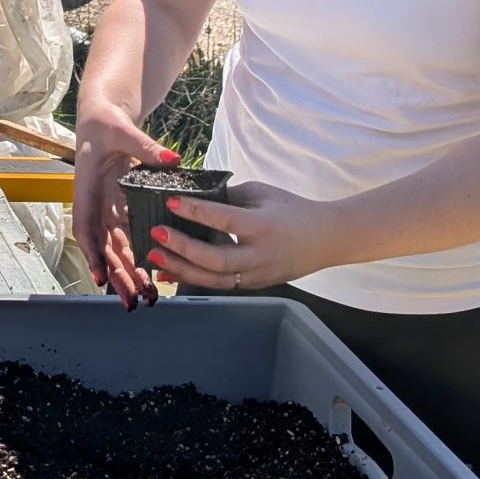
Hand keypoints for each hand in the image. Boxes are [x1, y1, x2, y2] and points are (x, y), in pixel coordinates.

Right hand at [72, 94, 178, 304]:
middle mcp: (95, 204)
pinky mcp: (120, 208)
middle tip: (131, 300)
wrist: (102, 118)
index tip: (100, 277)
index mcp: (87, 188)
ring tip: (142, 297)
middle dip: (116, 275)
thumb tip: (172, 160)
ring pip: (116, 247)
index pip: (86, 227)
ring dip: (127, 272)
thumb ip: (145, 147)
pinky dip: (137, 256)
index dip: (93, 254)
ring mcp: (108, 209)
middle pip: (103, 247)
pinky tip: (150, 275)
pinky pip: (127, 237)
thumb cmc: (106, 124)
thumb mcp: (123, 131)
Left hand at [147, 178, 335, 295]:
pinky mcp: (253, 285)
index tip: (172, 201)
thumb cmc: (292, 210)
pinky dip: (193, 279)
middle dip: (183, 248)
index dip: (196, 210)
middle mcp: (259, 255)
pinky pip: (219, 285)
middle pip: (216, 258)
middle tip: (157, 234)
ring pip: (214, 278)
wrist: (325, 239)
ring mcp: (257, 275)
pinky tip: (170, 273)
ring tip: (154, 258)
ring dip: (181, 269)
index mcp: (263, 226)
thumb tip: (195, 198)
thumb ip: (229, 197)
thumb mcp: (263, 193)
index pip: (225, 219)